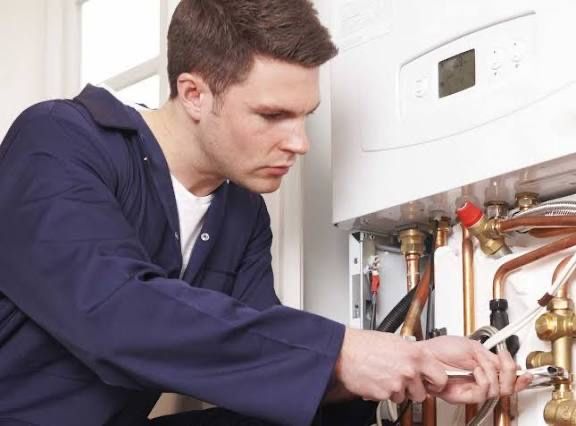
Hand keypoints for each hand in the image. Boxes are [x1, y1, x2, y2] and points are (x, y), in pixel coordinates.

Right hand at [332, 328, 447, 403]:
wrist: (344, 352)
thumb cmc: (365, 344)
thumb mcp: (395, 340)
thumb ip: (412, 351)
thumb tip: (421, 359)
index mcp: (415, 355)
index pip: (441, 377)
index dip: (436, 382)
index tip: (432, 382)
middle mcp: (409, 370)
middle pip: (422, 393)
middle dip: (414, 389)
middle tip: (403, 379)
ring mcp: (397, 384)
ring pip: (405, 397)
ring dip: (397, 390)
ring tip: (385, 376)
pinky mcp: (384, 394)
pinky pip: (389, 398)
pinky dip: (383, 392)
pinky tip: (377, 379)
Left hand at [417, 336, 531, 403]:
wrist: (425, 356)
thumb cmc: (441, 349)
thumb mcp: (473, 347)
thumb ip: (492, 358)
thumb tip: (508, 363)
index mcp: (484, 366)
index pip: (507, 376)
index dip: (520, 378)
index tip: (527, 374)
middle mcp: (480, 379)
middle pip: (508, 386)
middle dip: (510, 374)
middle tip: (504, 365)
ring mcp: (473, 388)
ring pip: (497, 390)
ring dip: (492, 374)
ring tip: (480, 366)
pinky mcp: (464, 395)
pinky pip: (483, 392)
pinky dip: (483, 380)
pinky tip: (475, 372)